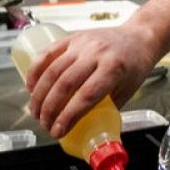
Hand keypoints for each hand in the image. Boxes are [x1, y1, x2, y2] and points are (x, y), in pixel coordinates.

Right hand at [25, 23, 158, 137]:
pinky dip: (35, 71)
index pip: (86, 95)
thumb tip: (85, 132)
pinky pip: (47, 53)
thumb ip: (106, 109)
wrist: (139, 36)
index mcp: (114, 68)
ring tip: (35, 112)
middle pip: (65, 84)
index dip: (68, 116)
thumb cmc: (135, 66)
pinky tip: (30, 88)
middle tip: (44, 125)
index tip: (57, 132)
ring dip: (39, 95)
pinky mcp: (72, 37)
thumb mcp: (128, 91)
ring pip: (53, 70)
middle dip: (49, 109)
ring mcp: (83, 43)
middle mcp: (97, 53)